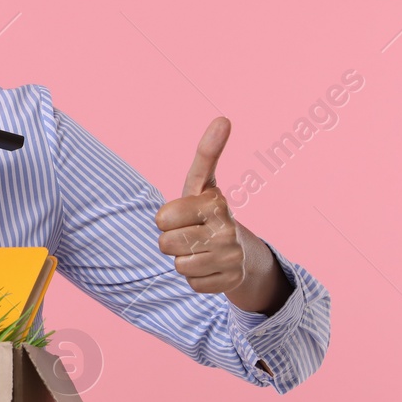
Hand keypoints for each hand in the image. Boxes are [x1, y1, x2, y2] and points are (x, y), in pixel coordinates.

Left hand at [154, 116, 247, 294]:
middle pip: (166, 244)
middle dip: (171, 240)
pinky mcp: (230, 282)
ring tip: (199, 249)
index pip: (162, 218)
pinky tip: (209, 266)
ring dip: (183, 260)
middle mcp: (227, 229)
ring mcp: (230, 258)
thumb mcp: (203, 183)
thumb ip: (208, 152)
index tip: (181, 214)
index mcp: (216, 202)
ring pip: (179, 266)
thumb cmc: (208, 211)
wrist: (239, 249)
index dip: (166, 219)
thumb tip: (223, 118)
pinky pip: (192, 284)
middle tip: (189, 233)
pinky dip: (196, 278)